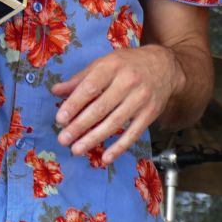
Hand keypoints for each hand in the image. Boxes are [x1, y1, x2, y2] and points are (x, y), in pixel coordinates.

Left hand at [50, 45, 183, 164]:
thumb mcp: (104, 63)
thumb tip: (55, 91)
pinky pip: (133, 134)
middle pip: (101, 108)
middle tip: (63, 139)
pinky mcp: (150, 113)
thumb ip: (80, 78)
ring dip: (94, 138)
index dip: (74, 104)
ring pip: (115, 123)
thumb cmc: (128, 64)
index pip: (90, 87)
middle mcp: (128, 82)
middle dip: (80, 126)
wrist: (165, 66)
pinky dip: (119, 147)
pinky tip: (105, 158)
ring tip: (76, 150)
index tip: (60, 119)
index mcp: (112, 66)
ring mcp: (141, 99)